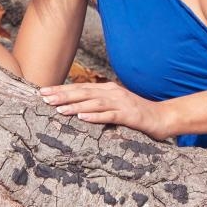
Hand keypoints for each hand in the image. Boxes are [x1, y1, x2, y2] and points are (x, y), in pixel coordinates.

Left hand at [39, 81, 172, 138]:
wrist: (163, 117)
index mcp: (108, 89)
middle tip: (43, 97)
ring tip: (58, 108)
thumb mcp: (116, 106)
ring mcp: (122, 104)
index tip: (42, 92)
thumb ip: (100, 104)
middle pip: (84, 92)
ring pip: (94, 103)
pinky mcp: (129, 116)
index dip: (61, 89)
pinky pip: (110, 116)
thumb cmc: (137, 114)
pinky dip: (95, 117)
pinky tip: (83, 118)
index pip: (81, 88)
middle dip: (63, 94)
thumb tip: (77, 108)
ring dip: (76, 105)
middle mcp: (113, 93)